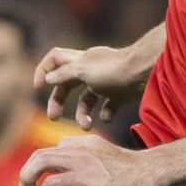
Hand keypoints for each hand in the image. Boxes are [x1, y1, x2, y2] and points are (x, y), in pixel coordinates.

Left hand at [19, 135, 158, 185]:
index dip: (29, 168)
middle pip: (39, 162)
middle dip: (25, 178)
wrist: (150, 172)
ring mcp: (87, 177)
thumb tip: (58, 147)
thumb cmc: (123, 163)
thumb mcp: (97, 145)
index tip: (29, 182)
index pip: (41, 153)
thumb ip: (76, 144)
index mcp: (77, 147)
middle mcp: (79, 158)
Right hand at [34, 44, 149, 129]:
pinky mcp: (120, 94)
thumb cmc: (115, 70)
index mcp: (81, 60)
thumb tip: (48, 78)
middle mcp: (92, 69)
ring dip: (82, 114)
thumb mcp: (84, 71)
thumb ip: (64, 74)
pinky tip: (107, 118)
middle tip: (53, 117)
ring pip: (87, 99)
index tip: (37, 88)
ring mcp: (106, 82)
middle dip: (58, 101)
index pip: (55, 59)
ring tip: (87, 126)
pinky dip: (105, 114)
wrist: (148, 73)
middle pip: (67, 84)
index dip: (43, 70)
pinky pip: (108, 106)